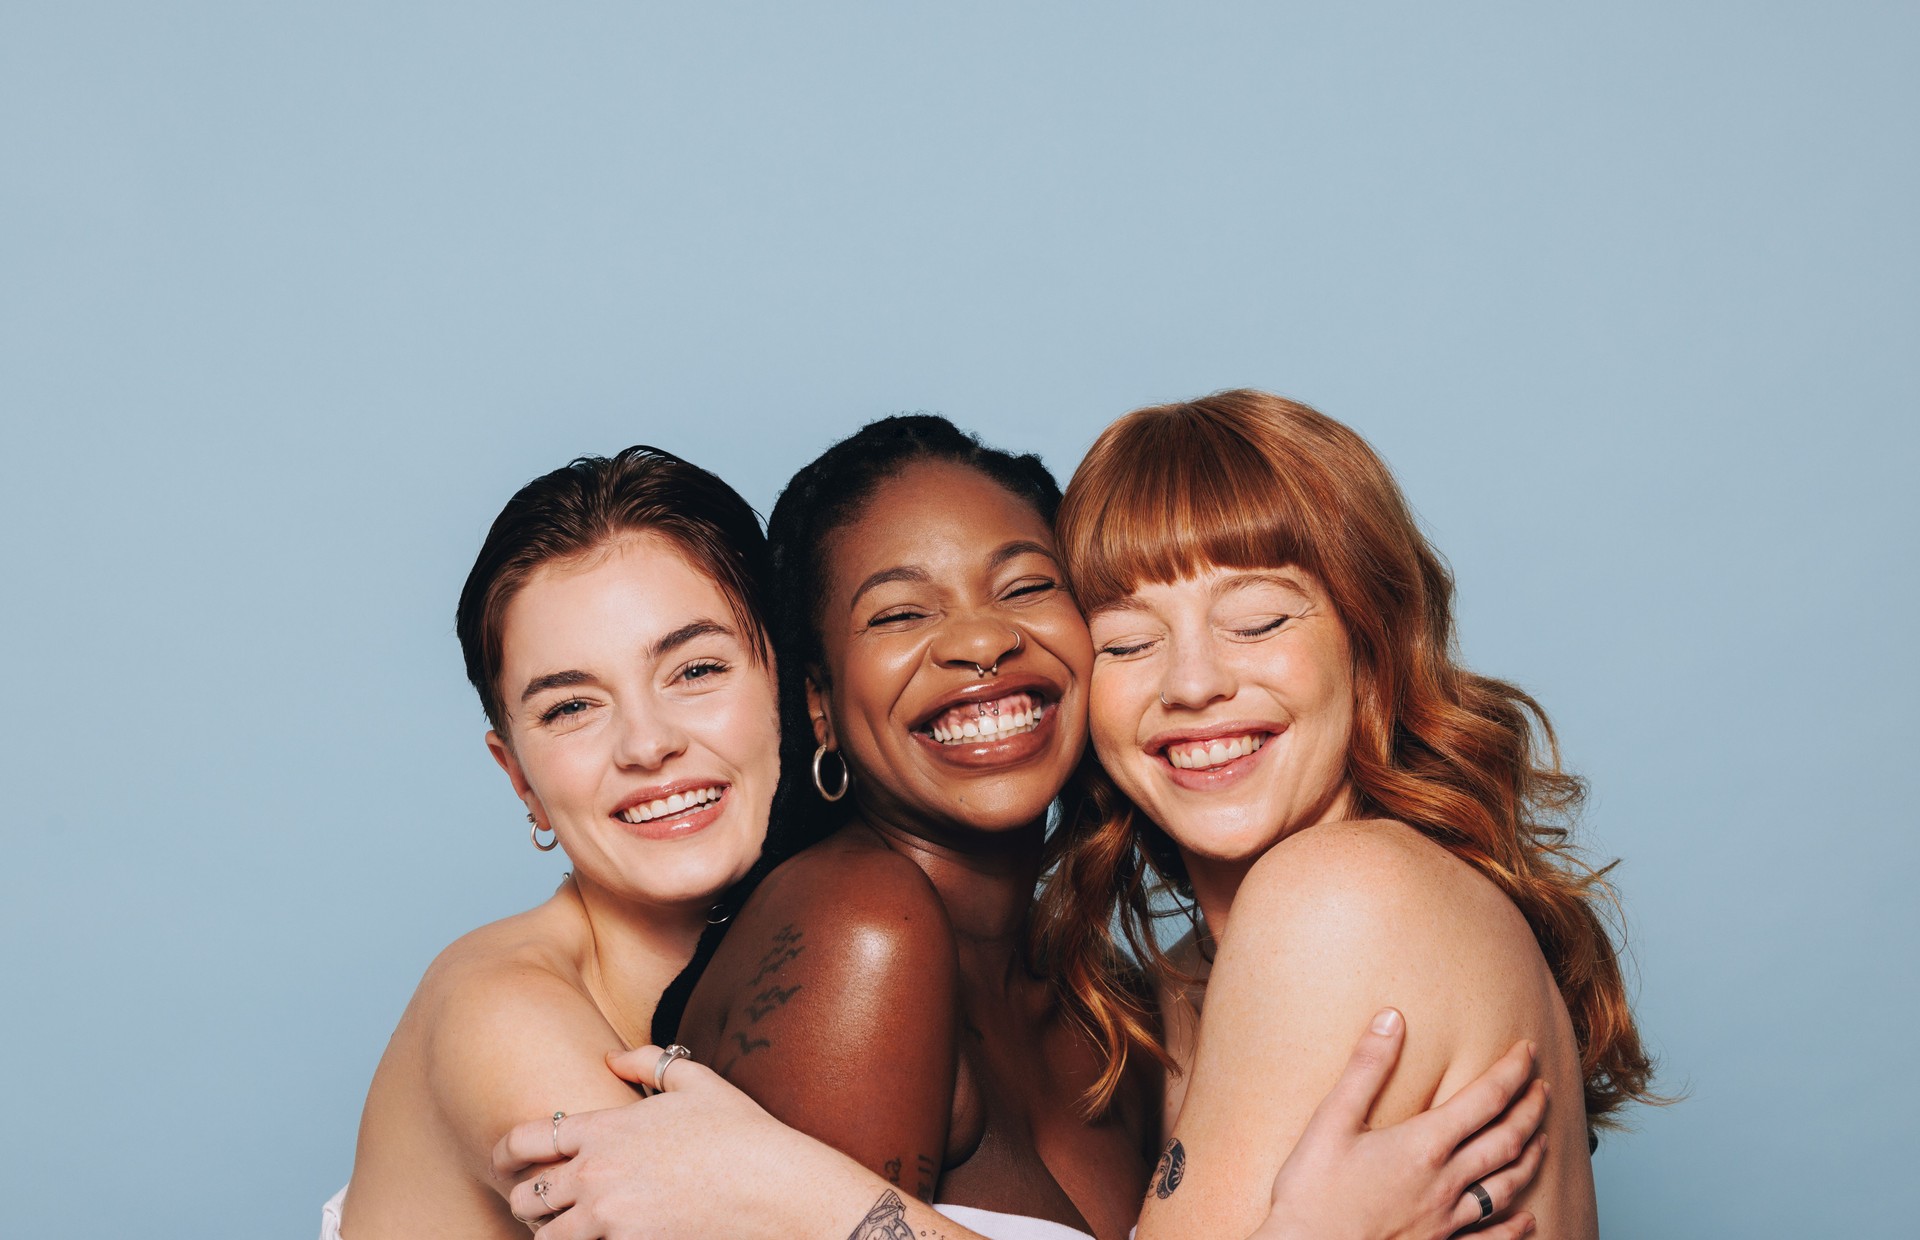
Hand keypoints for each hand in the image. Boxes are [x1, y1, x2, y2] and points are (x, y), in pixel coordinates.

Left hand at [491, 1045, 851, 1239]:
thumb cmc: (740, 1132)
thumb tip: (611, 1056)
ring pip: (547, 1237)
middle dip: (526, 1198)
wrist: (775, 1188)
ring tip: (568, 1227)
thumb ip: (646, 1062)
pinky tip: (601, 1237)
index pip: (523, 1140)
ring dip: (552, 1232)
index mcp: (604, 1129)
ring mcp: (608, 1219)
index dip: (504, 1152)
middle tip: (539, 1200)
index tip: (505, 1161)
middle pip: (524, 1196)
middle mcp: (595, 1176)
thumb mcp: (696, 1081)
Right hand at [1255, 1009, 1546, 1239]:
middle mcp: (1445, 1181)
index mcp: (1424, 1144)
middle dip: (1530, 1109)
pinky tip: (1528, 1218)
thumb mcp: (1331, 1119)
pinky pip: (1491, 1238)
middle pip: (1507, 1139)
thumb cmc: (1312, 1191)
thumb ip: (1366, 1068)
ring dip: (1531, 1157)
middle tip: (1544, 1087)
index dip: (1512, 1071)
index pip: (1486, 1098)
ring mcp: (1446, 1219)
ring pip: (1507, 1186)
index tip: (1527, 1050)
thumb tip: (1392, 1018)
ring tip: (1543, 1138)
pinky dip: (1516, 1226)